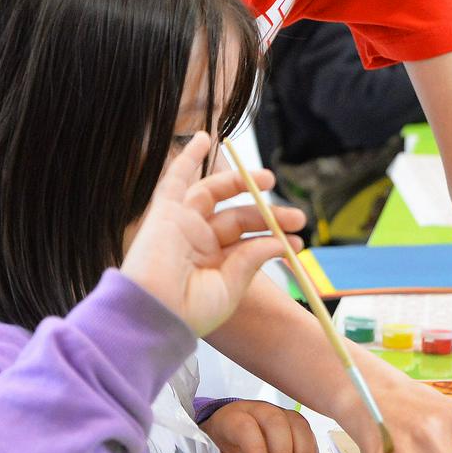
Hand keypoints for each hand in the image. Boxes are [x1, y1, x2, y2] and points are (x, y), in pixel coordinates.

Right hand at [119, 133, 306, 336]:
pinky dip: (189, 157)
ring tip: (270, 179)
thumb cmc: (188, 312)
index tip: (297, 242)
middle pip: (237, 217)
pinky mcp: (164, 212)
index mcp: (211, 265)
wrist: (152, 314)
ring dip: (242, 182)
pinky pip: (175, 179)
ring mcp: (181, 225)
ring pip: (215, 194)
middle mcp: (196, 243)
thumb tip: (278, 242)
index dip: (273, 238)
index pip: (247, 243)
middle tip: (298, 217)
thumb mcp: (229, 288)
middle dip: (268, 214)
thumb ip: (251, 260)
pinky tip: (205, 138)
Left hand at [202, 400, 319, 452]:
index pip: (246, 427)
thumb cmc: (225, 448)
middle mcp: (258, 410)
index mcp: (233, 417)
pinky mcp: (294, 423)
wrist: (231, 436)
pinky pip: (307, 434)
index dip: (256, 449)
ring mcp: (279, 414)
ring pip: (297, 425)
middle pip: (276, 422)